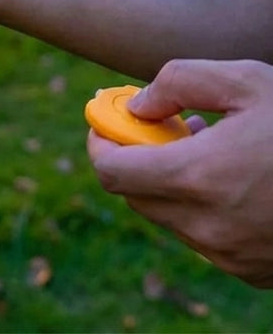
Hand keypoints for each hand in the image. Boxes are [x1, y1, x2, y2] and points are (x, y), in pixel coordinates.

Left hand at [87, 59, 272, 287]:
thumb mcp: (245, 80)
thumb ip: (178, 81)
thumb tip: (138, 105)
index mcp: (199, 177)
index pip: (111, 172)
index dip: (100, 142)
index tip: (105, 120)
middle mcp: (206, 226)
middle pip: (134, 196)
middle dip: (136, 158)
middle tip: (161, 126)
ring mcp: (228, 255)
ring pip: (166, 216)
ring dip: (168, 181)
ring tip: (208, 144)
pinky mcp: (249, 270)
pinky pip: (201, 237)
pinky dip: (199, 207)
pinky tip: (231, 178)